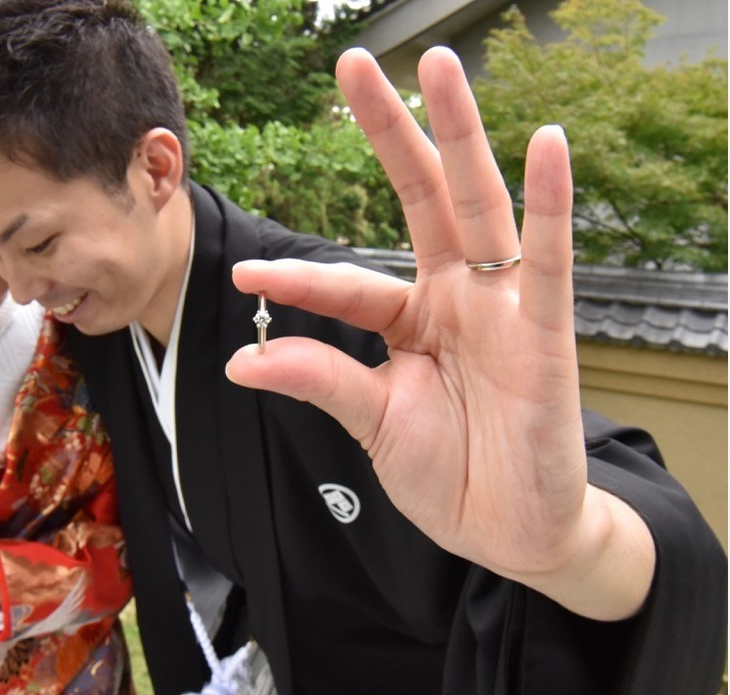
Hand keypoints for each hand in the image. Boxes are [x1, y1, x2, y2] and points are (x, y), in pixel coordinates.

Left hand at [225, 47, 652, 620]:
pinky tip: (545, 145)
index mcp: (411, 319)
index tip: (246, 270)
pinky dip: (550, 204)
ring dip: (459, 135)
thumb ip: (319, 380)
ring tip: (438, 65)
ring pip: (478, 206)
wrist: (509, 532)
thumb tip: (242, 359)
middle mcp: (456, 298)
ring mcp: (501, 309)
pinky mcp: (545, 333)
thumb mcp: (371, 423)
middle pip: (421, 198)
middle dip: (389, 132)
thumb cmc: (449, 472)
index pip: (348, 284)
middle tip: (353, 65)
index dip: (299, 276)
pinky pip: (549, 261)